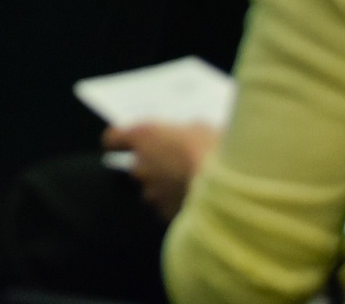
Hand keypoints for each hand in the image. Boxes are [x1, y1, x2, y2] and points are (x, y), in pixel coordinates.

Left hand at [105, 121, 219, 218]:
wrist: (231, 189)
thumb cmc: (215, 150)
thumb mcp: (201, 128)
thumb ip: (184, 132)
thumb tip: (186, 136)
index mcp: (142, 137)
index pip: (114, 139)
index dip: (119, 142)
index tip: (120, 144)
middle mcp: (140, 167)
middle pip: (137, 167)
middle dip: (154, 168)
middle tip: (177, 166)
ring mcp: (152, 194)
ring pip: (153, 191)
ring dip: (166, 189)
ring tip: (193, 187)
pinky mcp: (167, 215)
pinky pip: (169, 209)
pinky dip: (179, 206)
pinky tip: (200, 203)